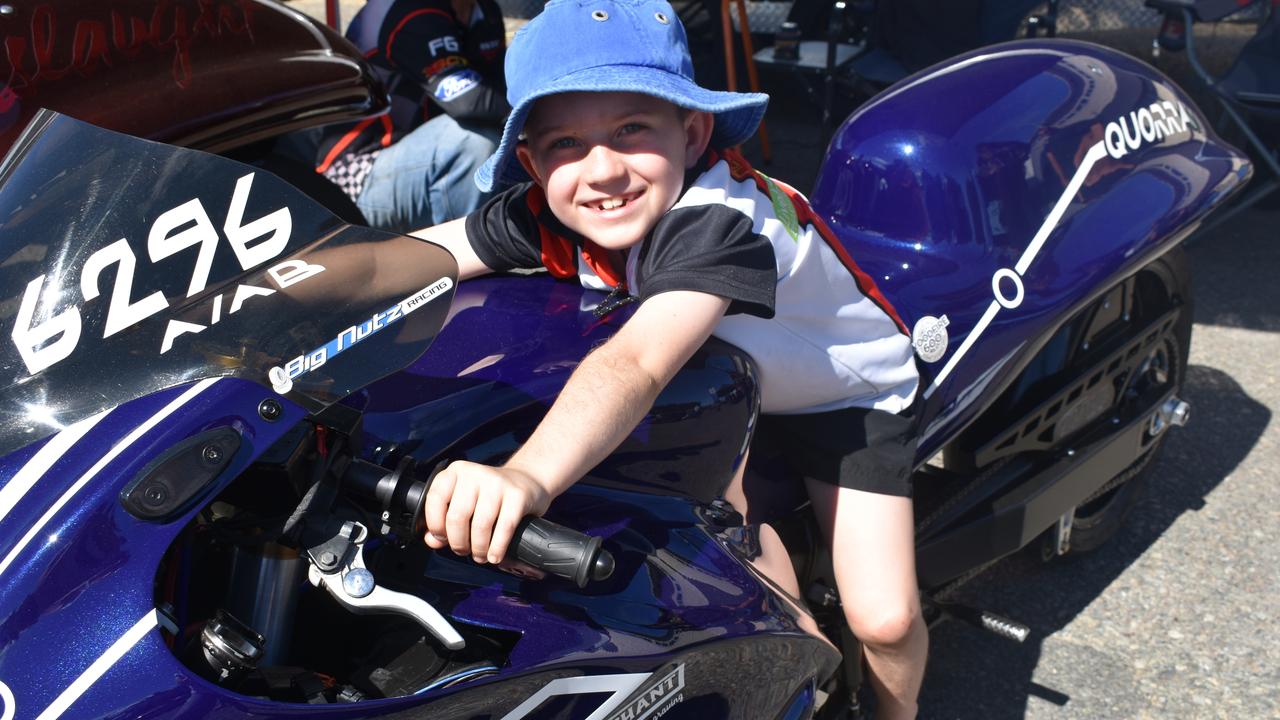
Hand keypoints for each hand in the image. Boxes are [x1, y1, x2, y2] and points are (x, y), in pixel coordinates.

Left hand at [423, 461, 551, 564]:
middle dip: (458, 542)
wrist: (527, 481)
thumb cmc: (489, 496)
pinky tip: (495, 556)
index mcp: (456, 472)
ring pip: (481, 525)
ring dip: (478, 548)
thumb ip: (444, 521)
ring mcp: (497, 482)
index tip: (442, 539)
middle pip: (458, 516)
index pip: (436, 498)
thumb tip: (432, 541)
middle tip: (463, 551)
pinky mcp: (517, 495)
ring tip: (480, 556)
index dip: (436, 525)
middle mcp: (475, 473)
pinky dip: (497, 547)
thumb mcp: (464, 501)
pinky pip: (504, 527)